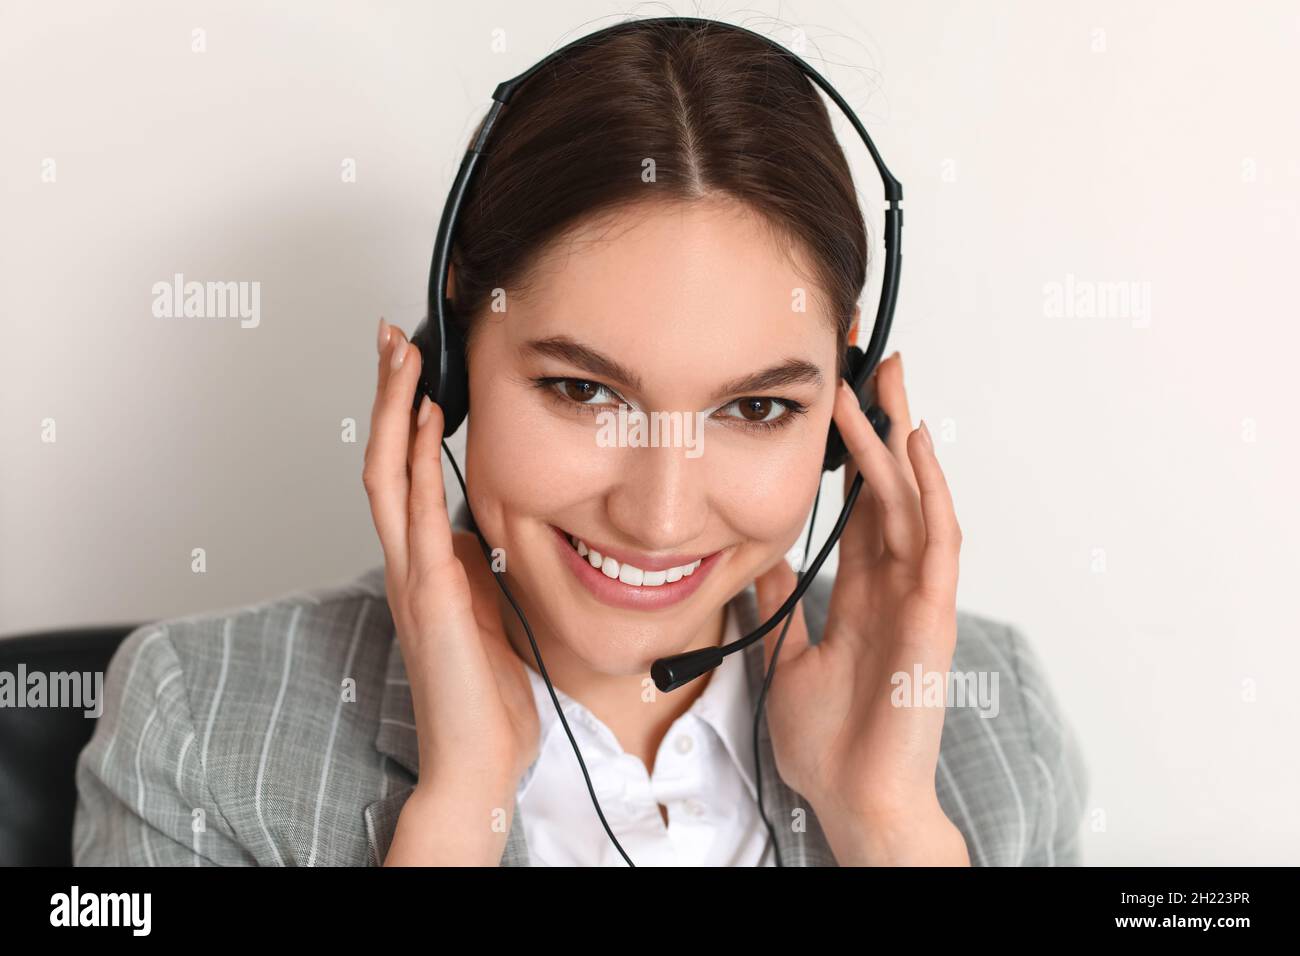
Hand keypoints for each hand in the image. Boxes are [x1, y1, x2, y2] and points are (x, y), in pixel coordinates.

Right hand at [362, 318, 539, 800]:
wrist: (479, 756)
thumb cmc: (484, 693)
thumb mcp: (484, 607)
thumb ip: (472, 565)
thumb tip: (474, 524)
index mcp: (421, 564)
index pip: (401, 473)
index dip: (401, 418)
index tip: (411, 369)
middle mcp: (407, 563)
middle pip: (381, 459)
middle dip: (386, 396)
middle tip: (392, 339)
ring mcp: (412, 578)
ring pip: (388, 477)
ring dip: (394, 413)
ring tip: (403, 358)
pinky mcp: (430, 598)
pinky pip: (418, 518)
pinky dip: (420, 465)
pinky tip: (428, 425)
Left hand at [754, 352, 963, 852]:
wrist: (851, 801)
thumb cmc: (830, 741)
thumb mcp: (788, 656)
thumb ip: (782, 606)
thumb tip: (759, 562)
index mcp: (864, 591)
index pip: (863, 504)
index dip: (855, 451)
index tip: (841, 399)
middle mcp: (895, 585)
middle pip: (895, 488)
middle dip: (888, 424)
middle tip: (876, 361)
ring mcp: (918, 599)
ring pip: (916, 502)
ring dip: (902, 442)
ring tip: (887, 384)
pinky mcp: (931, 620)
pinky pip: (937, 545)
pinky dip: (930, 494)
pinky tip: (916, 450)